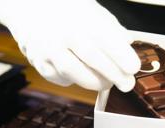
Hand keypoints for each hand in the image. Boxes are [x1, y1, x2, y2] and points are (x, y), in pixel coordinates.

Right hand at [0, 0, 140, 91]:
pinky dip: (76, 80)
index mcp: (80, 16)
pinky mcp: (40, 63)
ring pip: (75, 73)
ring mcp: (48, 49)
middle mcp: (63, 32)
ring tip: (108, 83)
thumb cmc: (66, 10)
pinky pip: (61, 78)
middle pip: (92, 58)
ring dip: (96, 82)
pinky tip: (84, 75)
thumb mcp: (92, 10)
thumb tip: (128, 46)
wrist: (29, 7)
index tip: (134, 68)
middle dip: (113, 74)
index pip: (105, 37)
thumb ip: (111, 29)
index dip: (121, 55)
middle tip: (128, 84)